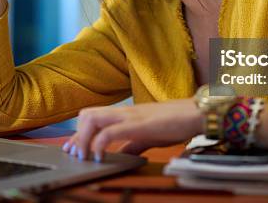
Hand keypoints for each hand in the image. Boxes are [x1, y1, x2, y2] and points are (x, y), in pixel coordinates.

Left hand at [62, 99, 202, 160]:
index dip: (77, 133)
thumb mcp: (149, 136)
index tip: (70, 148)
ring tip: (85, 156)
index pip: (92, 117)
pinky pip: (111, 131)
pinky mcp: (139, 124)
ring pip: (93, 119)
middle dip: (76, 136)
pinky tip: (100, 156)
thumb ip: (132, 145)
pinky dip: (100, 144)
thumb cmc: (175, 123)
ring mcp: (130, 116)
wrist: (196, 113)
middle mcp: (124, 112)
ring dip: (83, 139)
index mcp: (125, 114)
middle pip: (87, 115)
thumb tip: (120, 156)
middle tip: (75, 155)